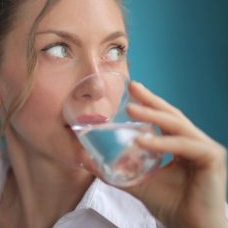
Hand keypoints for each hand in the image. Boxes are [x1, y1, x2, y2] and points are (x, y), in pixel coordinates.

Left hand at [122, 81, 226, 227]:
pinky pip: (183, 145)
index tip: (132, 89)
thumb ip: (116, 171)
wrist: (188, 227)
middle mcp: (194, 143)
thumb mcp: (138, 182)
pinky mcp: (212, 158)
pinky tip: (142, 141)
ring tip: (130, 108)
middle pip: (171, 115)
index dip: (149, 103)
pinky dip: (161, 143)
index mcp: (181, 145)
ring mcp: (205, 148)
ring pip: (176, 125)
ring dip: (152, 115)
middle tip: (133, 87)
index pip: (164, 119)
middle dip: (151, 100)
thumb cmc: (169, 204)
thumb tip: (87, 160)